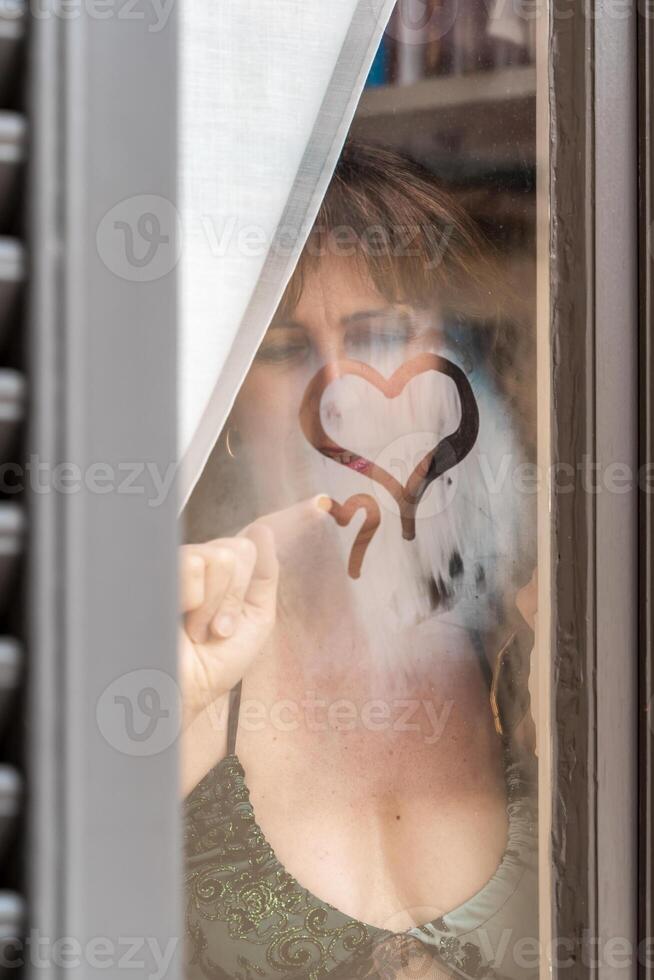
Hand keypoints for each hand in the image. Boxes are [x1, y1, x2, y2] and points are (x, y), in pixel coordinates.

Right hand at [179, 522, 278, 731]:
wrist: (184, 690)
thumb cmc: (214, 664)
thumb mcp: (256, 619)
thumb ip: (265, 576)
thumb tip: (263, 530)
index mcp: (230, 575)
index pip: (255, 538)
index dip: (290, 515)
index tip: (319, 502)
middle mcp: (206, 563)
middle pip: (242, 548)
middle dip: (238, 596)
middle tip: (221, 627)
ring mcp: (181, 565)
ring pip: (223, 555)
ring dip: (218, 605)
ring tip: (200, 629)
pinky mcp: (159, 570)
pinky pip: (196, 563)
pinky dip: (196, 602)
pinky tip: (182, 621)